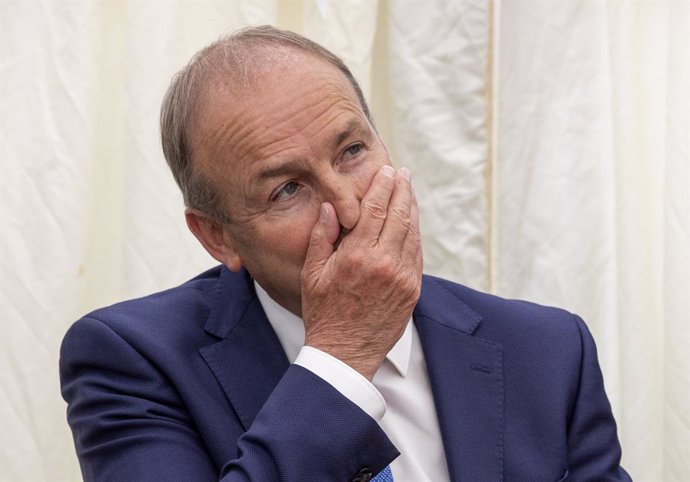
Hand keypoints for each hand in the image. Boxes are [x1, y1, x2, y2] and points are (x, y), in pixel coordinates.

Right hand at [300, 165, 422, 379]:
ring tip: (409, 192)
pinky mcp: (413, 290)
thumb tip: (330, 207)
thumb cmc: (323, 313)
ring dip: (412, 208)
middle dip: (402, 190)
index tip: (387, 170)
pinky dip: (415, 233)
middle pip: (399, 215)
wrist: (345, 353)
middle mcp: (384, 264)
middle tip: (403, 173)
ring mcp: (402, 277)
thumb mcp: (312, 274)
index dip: (383, 186)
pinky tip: (411, 222)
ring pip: (412, 232)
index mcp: (356, 256)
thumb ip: (321, 237)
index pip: (375, 209)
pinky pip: (417, 253)